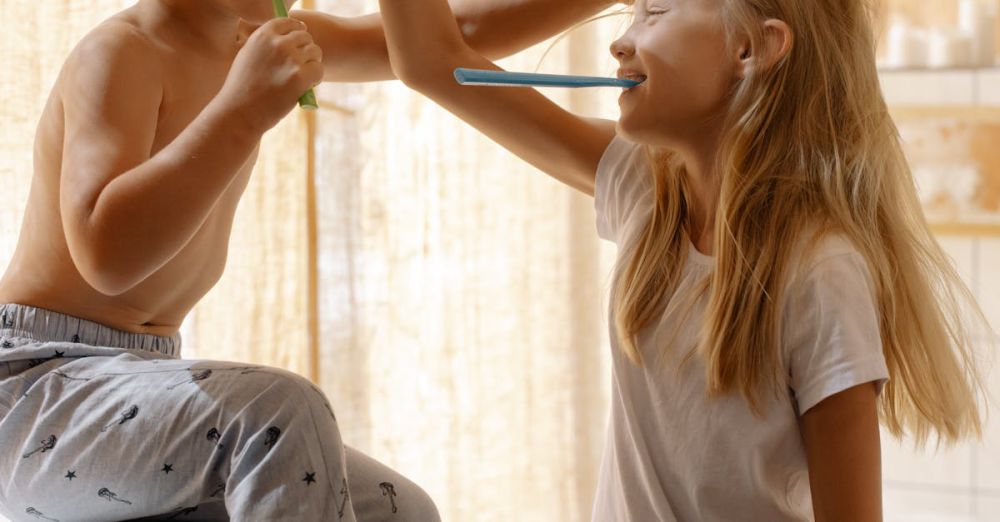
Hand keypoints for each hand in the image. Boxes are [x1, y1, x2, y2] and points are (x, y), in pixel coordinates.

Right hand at [217, 17, 322, 131]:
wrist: (239, 112)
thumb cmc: (242, 89)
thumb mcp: (248, 55)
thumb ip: (267, 44)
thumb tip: (290, 38)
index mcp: (263, 35)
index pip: (289, 22)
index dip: (297, 32)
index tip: (299, 43)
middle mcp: (277, 43)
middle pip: (305, 37)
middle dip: (306, 51)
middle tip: (300, 67)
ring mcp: (290, 59)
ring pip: (315, 52)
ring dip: (312, 64)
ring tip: (301, 78)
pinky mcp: (300, 77)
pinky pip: (319, 70)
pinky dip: (316, 79)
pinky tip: (305, 87)